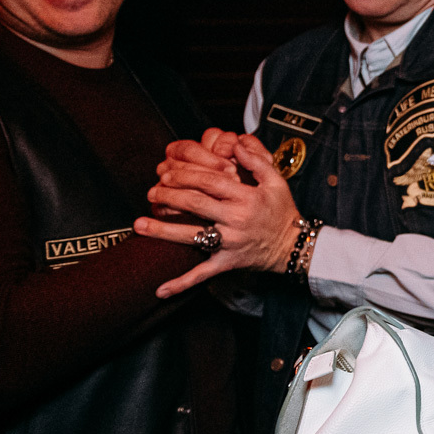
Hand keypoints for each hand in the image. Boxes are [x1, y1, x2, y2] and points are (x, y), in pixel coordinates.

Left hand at [136, 134, 303, 295]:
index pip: (209, 181)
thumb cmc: (283, 211)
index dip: (185, 175)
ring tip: (139, 224)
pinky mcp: (227, 262)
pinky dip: (181, 283)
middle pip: (195, 204)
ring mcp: (230, 243)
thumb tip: (236, 143)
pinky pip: (202, 274)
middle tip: (151, 191)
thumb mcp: (277, 181)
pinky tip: (160, 290)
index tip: (168, 172)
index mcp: (247, 197)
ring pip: (191, 236)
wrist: (294, 246)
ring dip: (162, 230)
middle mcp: (236, 219)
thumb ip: (257, 160)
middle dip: (168, 195)